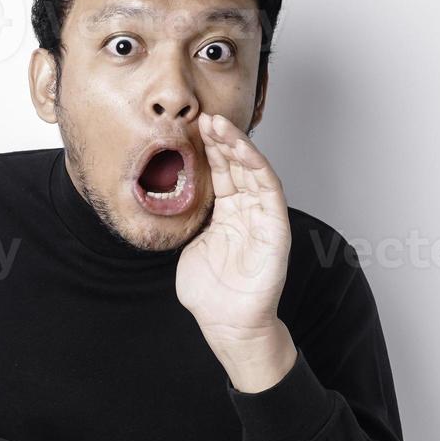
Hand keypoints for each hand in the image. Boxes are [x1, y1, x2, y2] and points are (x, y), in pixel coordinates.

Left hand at [177, 112, 294, 383]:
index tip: (190, 127)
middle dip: (221, 140)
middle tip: (203, 116)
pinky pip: (270, 191)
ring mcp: (262, 218)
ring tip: (219, 126)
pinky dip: (257, 167)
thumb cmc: (209, 292)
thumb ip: (185, 220)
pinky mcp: (276, 228)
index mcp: (226, 213)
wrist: (226, 324)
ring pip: (254, 171)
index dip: (208, 149)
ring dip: (238, 146)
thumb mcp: (188, 246)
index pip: (220, 172)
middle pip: (236, 165)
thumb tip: (163, 198)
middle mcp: (246, 211)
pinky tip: (242, 150)